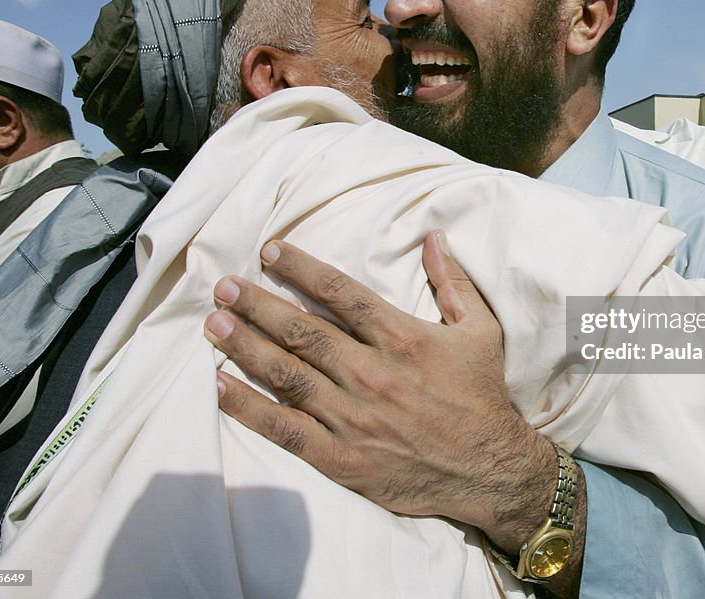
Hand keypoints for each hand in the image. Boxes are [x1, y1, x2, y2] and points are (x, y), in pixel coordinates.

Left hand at [204, 232, 571, 542]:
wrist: (491, 469)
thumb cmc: (483, 396)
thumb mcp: (481, 330)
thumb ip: (453, 281)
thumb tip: (433, 236)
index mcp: (402, 338)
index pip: (341, 293)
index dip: (300, 268)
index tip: (269, 251)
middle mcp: (371, 374)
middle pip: (302, 331)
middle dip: (257, 304)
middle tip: (222, 286)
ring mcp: (353, 418)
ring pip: (287, 375)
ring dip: (245, 346)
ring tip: (213, 324)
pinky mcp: (342, 458)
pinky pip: (286, 430)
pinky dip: (250, 408)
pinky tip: (221, 387)